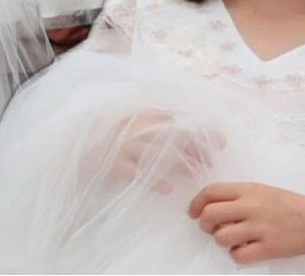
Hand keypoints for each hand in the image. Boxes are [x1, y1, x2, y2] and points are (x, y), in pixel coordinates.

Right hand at [107, 111, 221, 193]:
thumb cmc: (117, 141)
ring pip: (157, 152)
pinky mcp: (114, 164)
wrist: (83, 152)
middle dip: (196, 146)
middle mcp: (136, 127)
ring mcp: (124, 145)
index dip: (202, 130)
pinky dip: (152, 179)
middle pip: (172, 135)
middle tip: (212, 160)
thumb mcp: (139, 127)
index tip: (221, 141)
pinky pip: (135, 172)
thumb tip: (195, 137)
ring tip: (195, 172)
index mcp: (145, 115)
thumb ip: (162, 128)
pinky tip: (167, 188)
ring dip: (179, 162)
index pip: (180, 121)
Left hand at [189, 182, 304, 264]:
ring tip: (231, 238)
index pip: (212, 191)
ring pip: (221, 237)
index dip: (196, 202)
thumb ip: (237, 195)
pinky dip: (236, 255)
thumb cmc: (284, 204)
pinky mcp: (268, 249)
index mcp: (248, 189)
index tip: (193, 212)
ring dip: (220, 240)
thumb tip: (209, 205)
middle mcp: (251, 206)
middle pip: (211, 214)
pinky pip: (239, 256)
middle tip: (209, 228)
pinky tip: (244, 249)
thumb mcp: (260, 190)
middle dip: (204, 223)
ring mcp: (260, 228)